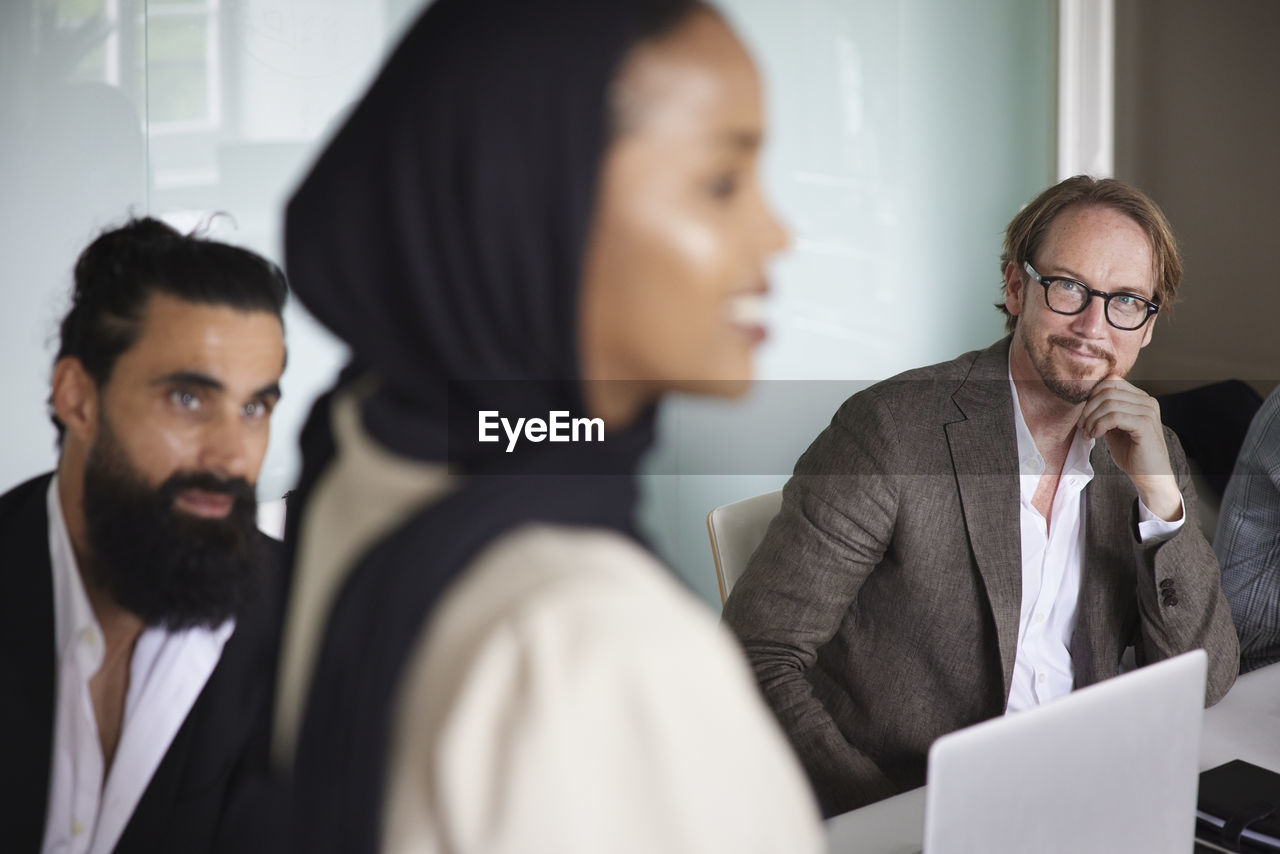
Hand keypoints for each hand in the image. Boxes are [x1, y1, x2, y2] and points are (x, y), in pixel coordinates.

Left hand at [1078, 375, 1182, 520]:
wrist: (1150, 476)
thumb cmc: (1131, 453)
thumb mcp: (1114, 427)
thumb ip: (1105, 412)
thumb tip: (1084, 400)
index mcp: (1140, 398)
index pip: (1111, 381)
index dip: (1092, 395)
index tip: (1083, 416)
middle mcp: (1147, 401)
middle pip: (1107, 391)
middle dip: (1088, 409)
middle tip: (1082, 426)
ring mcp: (1148, 412)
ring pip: (1108, 403)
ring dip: (1091, 419)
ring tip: (1088, 433)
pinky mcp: (1145, 425)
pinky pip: (1114, 417)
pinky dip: (1099, 425)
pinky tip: (1095, 436)